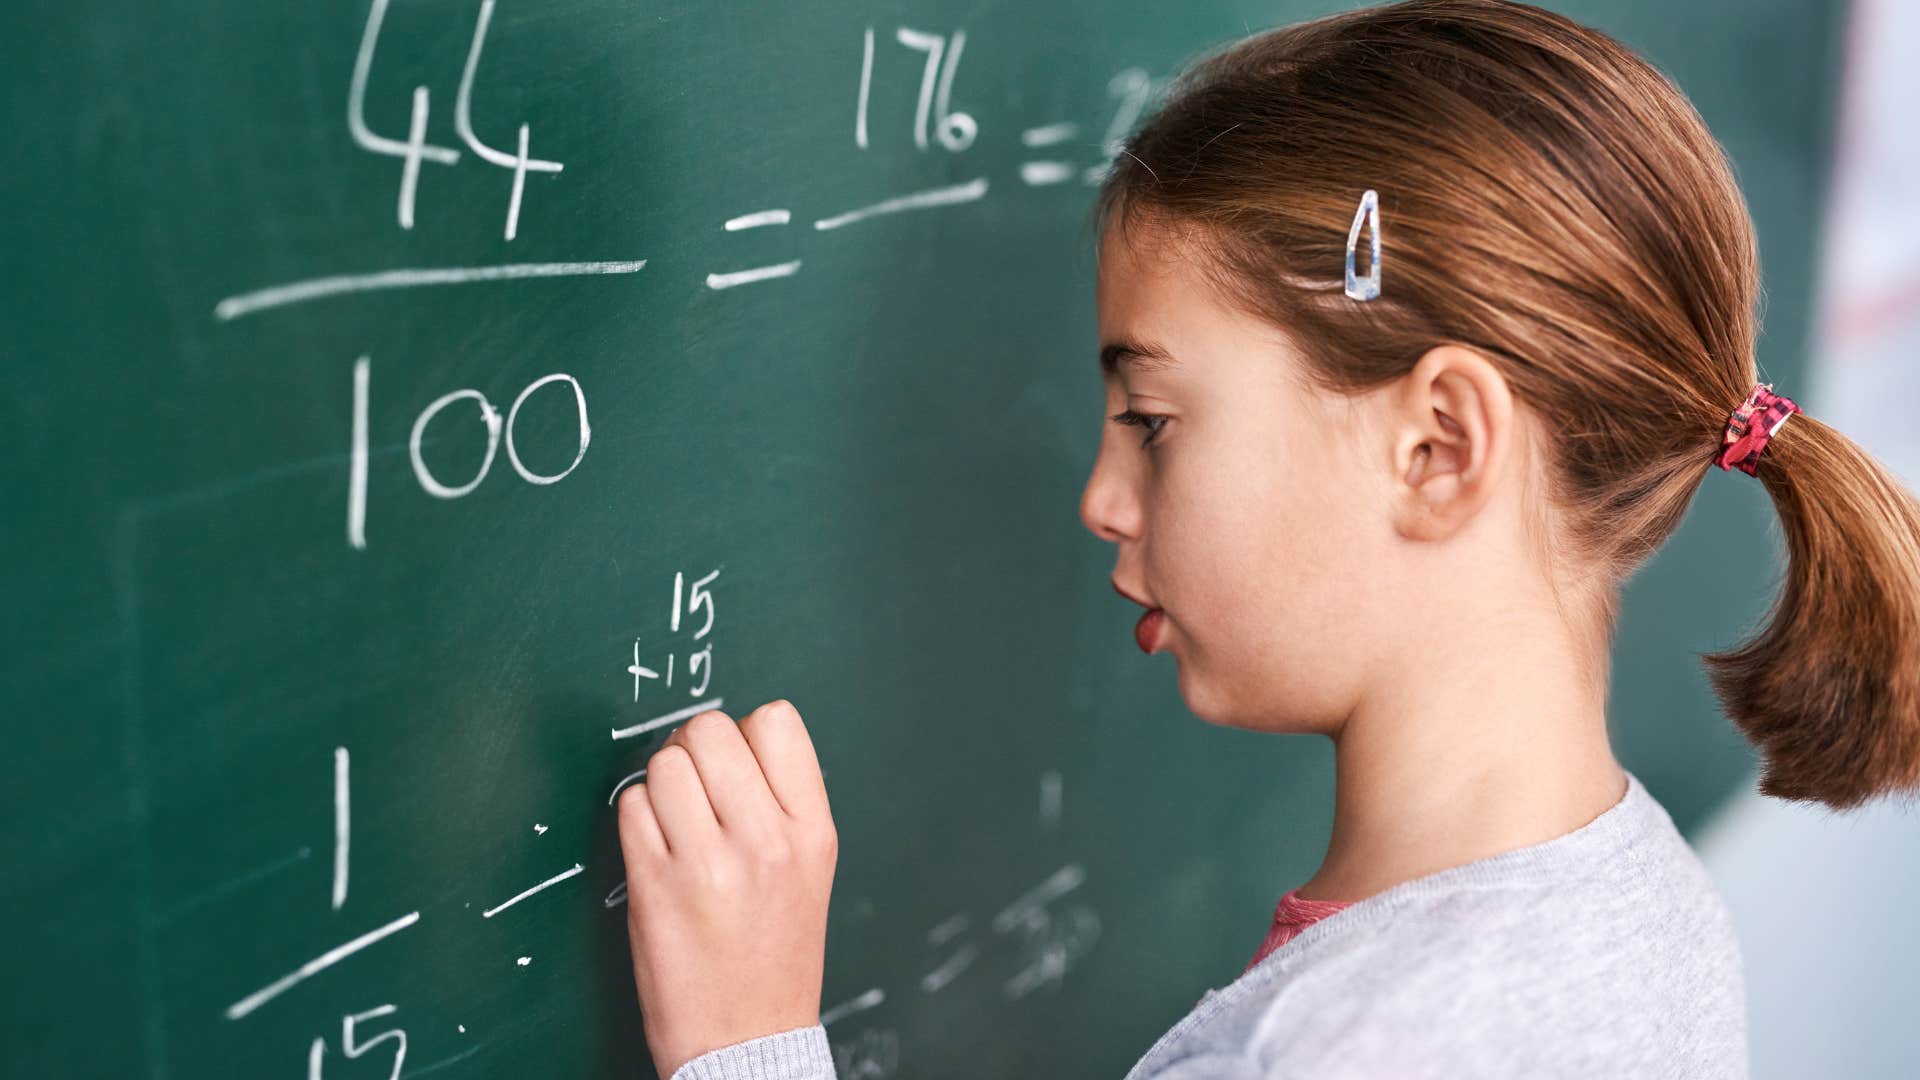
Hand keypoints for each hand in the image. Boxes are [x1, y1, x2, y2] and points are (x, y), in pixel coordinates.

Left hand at [616, 700, 837, 1079]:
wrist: (749, 1040)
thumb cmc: (775, 956)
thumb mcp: (810, 870)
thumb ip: (781, 803)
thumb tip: (729, 741)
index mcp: (812, 831)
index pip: (775, 720)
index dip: (744, 732)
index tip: (735, 766)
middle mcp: (765, 839)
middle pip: (710, 729)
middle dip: (693, 747)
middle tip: (693, 787)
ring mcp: (709, 862)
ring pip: (665, 762)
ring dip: (660, 782)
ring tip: (674, 821)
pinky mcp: (655, 884)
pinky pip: (632, 805)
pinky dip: (636, 816)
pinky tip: (655, 847)